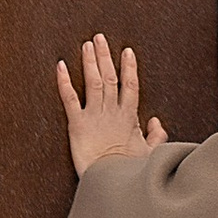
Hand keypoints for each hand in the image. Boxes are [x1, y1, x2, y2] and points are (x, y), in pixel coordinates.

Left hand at [55, 34, 167, 173]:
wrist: (112, 180)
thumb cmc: (129, 170)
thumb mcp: (148, 153)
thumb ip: (156, 136)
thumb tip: (157, 122)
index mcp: (129, 117)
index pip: (130, 85)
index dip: (129, 67)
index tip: (127, 51)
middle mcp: (111, 112)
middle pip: (110, 77)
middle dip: (105, 56)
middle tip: (99, 37)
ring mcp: (94, 116)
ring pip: (93, 82)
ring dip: (90, 62)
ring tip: (87, 44)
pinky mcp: (76, 124)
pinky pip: (69, 98)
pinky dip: (64, 81)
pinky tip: (60, 66)